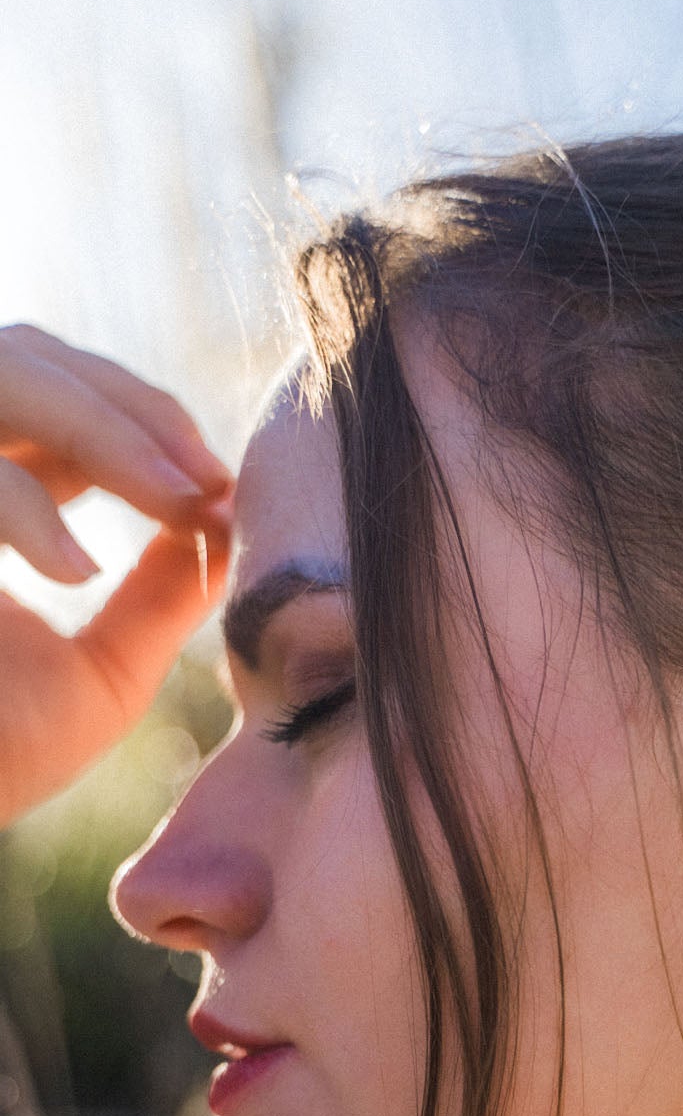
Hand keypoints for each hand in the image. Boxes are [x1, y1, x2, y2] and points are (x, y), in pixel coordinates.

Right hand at [0, 324, 234, 827]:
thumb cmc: (3, 758)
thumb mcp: (106, 674)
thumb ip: (162, 599)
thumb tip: (226, 526)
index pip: (61, 390)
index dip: (144, 417)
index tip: (218, 482)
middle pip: (24, 357)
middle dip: (130, 412)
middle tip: (206, 484)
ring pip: (2, 376)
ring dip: (100, 433)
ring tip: (174, 506)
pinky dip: (22, 509)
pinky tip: (76, 571)